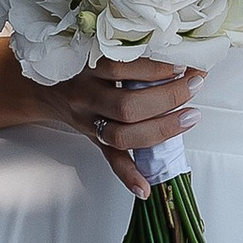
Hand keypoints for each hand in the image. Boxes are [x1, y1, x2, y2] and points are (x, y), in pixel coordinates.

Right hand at [53, 58, 202, 200]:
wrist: (49, 92)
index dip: (156, 69)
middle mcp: (87, 96)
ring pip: (122, 134)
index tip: (184, 65)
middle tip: (194, 87)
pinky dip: (129, 176)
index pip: (122, 68)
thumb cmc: (84, 70)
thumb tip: (180, 58)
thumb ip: (131, 59)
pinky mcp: (94, 142)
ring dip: (160, 129)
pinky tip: (146, 186)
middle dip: (166, 98)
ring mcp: (90, 122)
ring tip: (189, 117)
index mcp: (90, 69)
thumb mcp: (100, 55)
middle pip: (127, 106)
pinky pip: (111, 161)